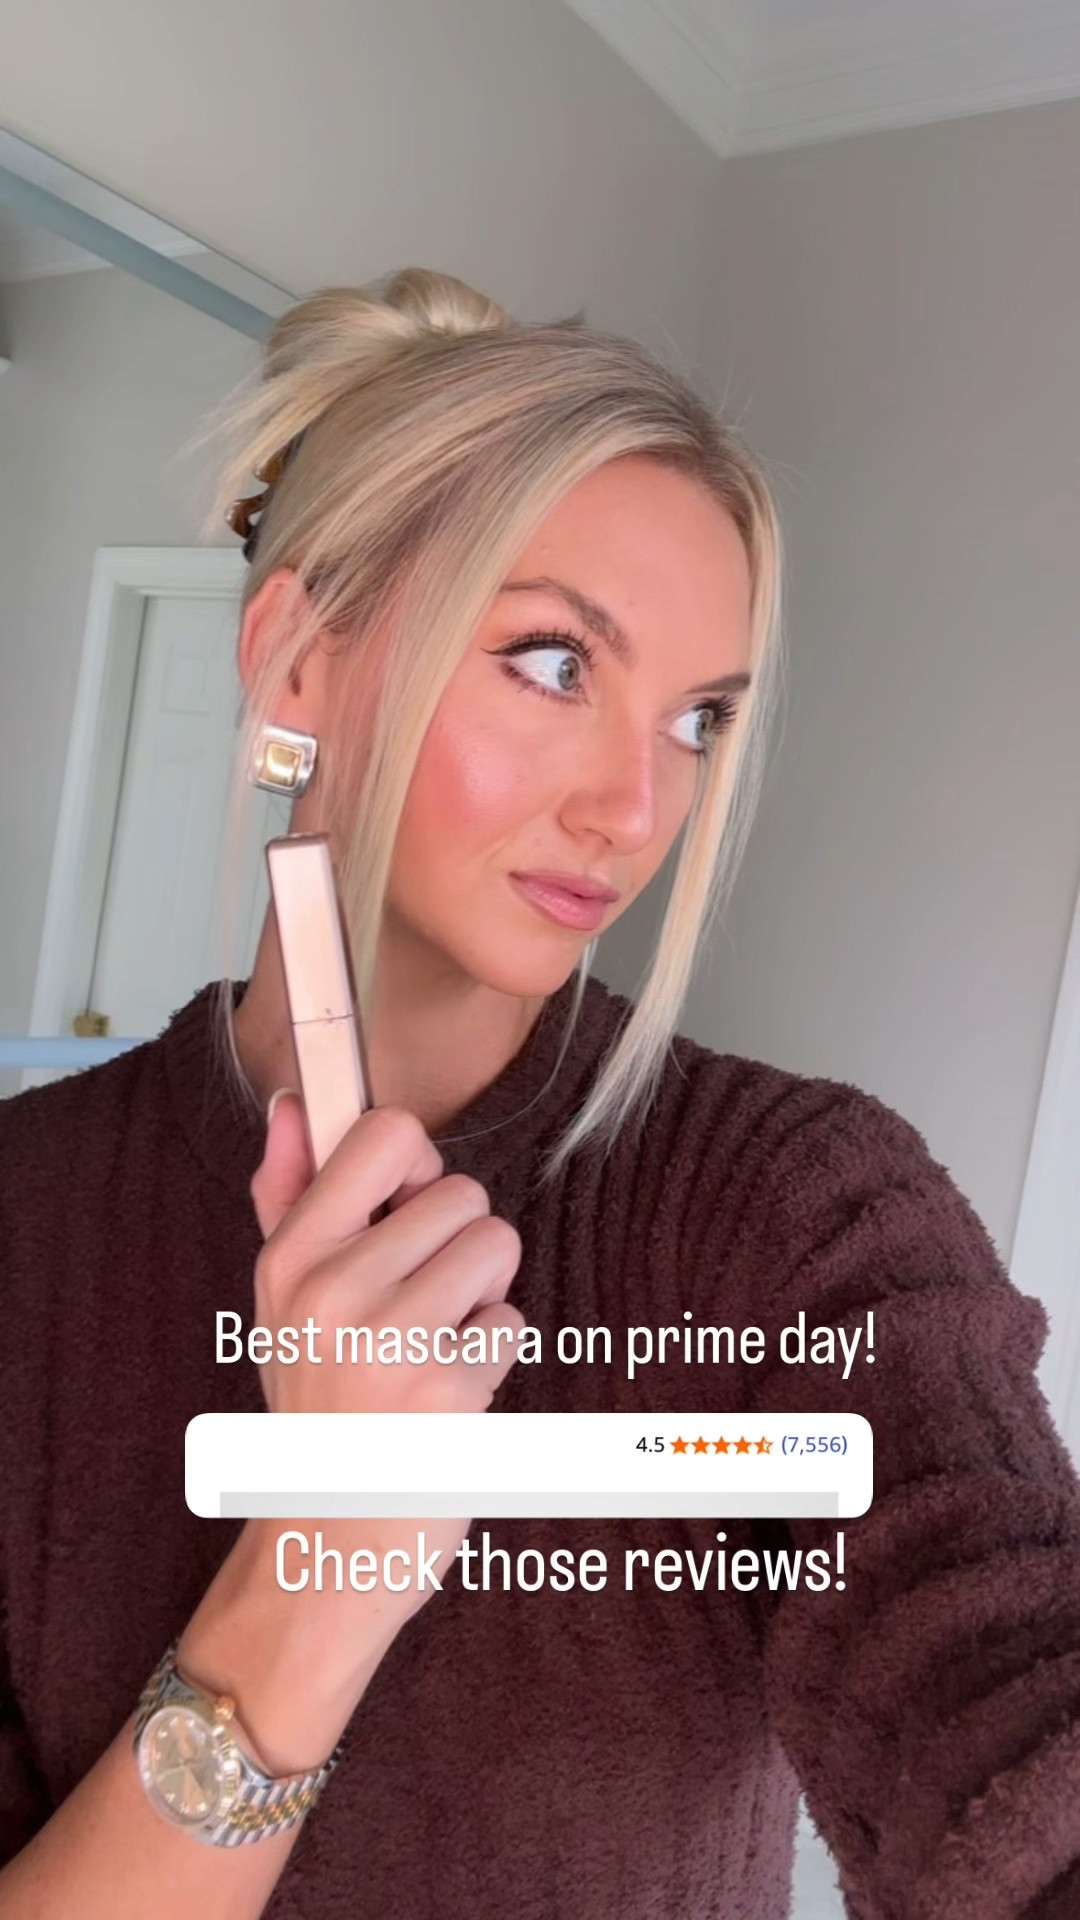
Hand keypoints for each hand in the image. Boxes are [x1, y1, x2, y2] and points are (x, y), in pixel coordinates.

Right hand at [246, 1095, 523, 1626]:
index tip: (406, 1209)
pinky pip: (511, 1318)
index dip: (417, 1165)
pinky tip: (451, 1391)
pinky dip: (493, 1352)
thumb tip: (293, 1105)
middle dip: (459, 1243)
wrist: (327, 1541)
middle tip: (422, 1304)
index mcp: (291, 1256)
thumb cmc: (316, 1408)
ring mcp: (391, 1341)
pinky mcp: (449, 1390)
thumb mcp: (279, 1303)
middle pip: (462, 1192)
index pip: (385, 1133)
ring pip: (497, 1245)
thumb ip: (287, 1195)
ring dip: (482, 1294)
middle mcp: (333, 1290)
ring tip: (437, 1344)